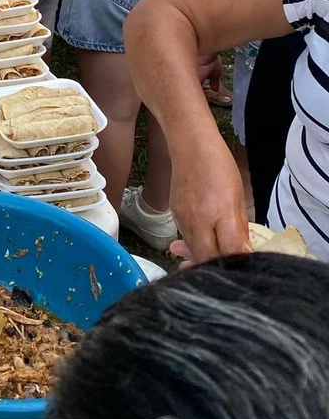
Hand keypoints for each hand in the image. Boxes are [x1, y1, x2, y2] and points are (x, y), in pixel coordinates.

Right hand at [168, 137, 250, 262]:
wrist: (189, 145)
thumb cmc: (220, 166)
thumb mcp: (238, 197)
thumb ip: (240, 229)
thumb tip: (245, 253)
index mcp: (220, 213)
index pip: (229, 253)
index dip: (237, 265)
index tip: (244, 269)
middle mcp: (198, 220)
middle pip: (205, 257)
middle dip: (216, 268)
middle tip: (227, 273)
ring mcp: (182, 218)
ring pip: (193, 250)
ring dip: (203, 259)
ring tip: (211, 264)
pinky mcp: (173, 214)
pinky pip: (185, 237)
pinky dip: (193, 245)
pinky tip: (200, 244)